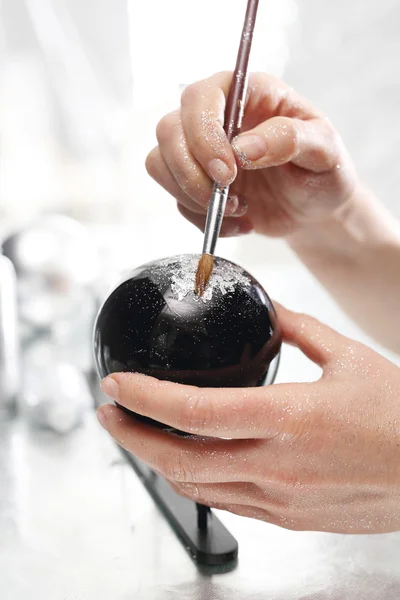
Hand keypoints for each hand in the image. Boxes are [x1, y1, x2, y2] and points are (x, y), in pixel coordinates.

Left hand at [97, 305, 399, 533]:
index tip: (116, 384)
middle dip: (131, 437)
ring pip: (195, 487)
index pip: (194, 411)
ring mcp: (280, 499)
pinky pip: (226, 503)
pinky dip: (195, 480)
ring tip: (140, 434)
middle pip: (178, 459)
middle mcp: (278, 465)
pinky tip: (190, 461)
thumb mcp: (350, 358)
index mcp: (290, 417)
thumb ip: (300, 328)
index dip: (144, 397)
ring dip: (157, 461)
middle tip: (109, 414)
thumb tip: (269, 309)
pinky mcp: (289, 518)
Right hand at [146, 72, 357, 236]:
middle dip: (191, 172)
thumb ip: (290, 139)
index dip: (203, 135)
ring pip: (160, 163)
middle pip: (168, 130)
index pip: (200, 98)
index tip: (228, 172)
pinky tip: (239, 223)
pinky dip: (204, 220)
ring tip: (239, 209)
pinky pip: (177, 200)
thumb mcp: (325, 152)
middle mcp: (217, 117)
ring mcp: (201, 151)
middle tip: (229, 197)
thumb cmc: (324, 172)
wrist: (315, 210)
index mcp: (247, 94)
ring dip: (192, 196)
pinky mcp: (196, 183)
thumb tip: (244, 147)